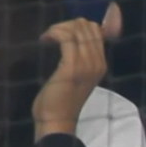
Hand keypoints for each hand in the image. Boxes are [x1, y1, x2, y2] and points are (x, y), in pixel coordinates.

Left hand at [31, 19, 105, 139]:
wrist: (57, 121)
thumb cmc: (62, 100)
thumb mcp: (76, 75)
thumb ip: (79, 57)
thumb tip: (71, 37)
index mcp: (101, 63)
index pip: (96, 30)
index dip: (77, 26)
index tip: (61, 35)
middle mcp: (97, 62)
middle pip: (87, 26)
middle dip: (67, 25)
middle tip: (52, 36)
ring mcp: (86, 64)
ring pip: (76, 29)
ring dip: (58, 28)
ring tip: (47, 38)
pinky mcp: (72, 67)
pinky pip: (66, 38)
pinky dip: (53, 33)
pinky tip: (45, 40)